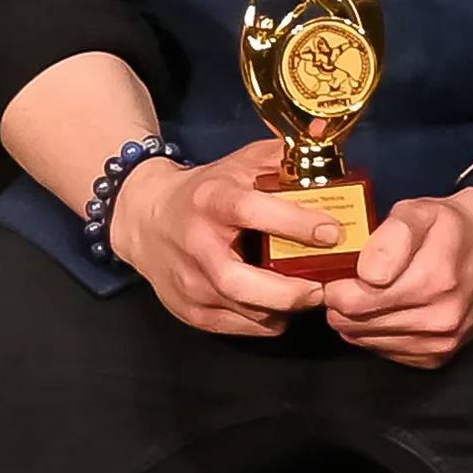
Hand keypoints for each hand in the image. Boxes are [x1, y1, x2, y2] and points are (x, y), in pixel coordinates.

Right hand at [104, 135, 335, 339]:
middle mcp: (195, 247)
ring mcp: (188, 284)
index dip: (295, 223)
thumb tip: (324, 144)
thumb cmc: (201, 192)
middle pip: (242, 284)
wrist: (140, 217)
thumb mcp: (235, 166)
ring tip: (304, 294)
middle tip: (322, 288)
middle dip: (290, 292)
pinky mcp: (189, 311)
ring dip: (284, 308)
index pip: (252, 211)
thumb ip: (278, 160)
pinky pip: (241, 328)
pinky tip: (274, 303)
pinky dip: (267, 320)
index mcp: (210, 202)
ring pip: (247, 312)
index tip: (333, 231)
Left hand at [321, 183, 472, 369]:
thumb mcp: (418, 212)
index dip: (335, 284)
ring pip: (365, 339)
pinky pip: (384, 352)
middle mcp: (441, 316)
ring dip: (355, 319)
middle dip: (341, 302)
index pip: (354, 300)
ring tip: (363, 294)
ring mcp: (441, 340)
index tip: (337, 271)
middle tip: (345, 282)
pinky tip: (382, 311)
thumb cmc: (449, 227)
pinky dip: (374, 333)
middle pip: (356, 322)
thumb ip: (390, 236)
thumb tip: (368, 273)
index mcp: (434, 279)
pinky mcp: (438, 356)